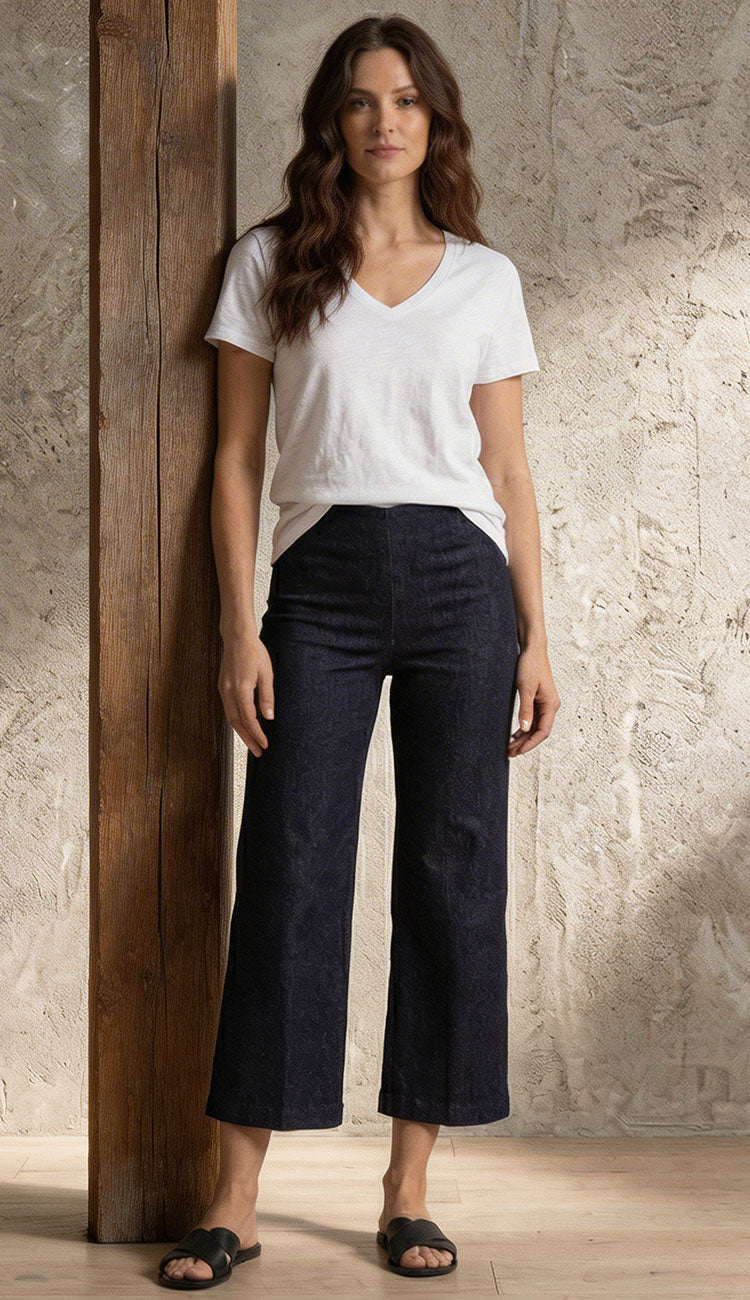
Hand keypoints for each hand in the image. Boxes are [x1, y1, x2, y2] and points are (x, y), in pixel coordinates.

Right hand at [218, 635, 274, 756]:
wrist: (236, 637)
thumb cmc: (254, 652)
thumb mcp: (267, 674)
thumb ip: (267, 697)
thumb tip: (269, 717)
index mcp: (241, 689)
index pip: (249, 719)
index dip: (257, 734)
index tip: (265, 744)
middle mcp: (228, 692)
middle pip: (237, 723)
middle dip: (248, 739)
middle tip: (258, 752)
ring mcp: (223, 690)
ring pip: (231, 718)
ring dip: (241, 733)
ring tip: (253, 744)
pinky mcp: (222, 687)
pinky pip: (228, 709)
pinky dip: (237, 721)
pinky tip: (245, 726)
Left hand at [508, 644, 559, 757]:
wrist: (533, 650)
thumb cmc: (530, 666)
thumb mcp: (525, 688)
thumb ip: (525, 709)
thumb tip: (525, 729)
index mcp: (551, 705)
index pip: (543, 731)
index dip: (530, 744)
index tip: (518, 751)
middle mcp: (550, 706)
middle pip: (539, 732)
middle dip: (525, 743)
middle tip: (510, 753)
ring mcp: (545, 703)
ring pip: (535, 726)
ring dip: (524, 737)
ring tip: (510, 746)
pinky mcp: (539, 700)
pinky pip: (533, 719)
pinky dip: (524, 728)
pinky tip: (515, 734)